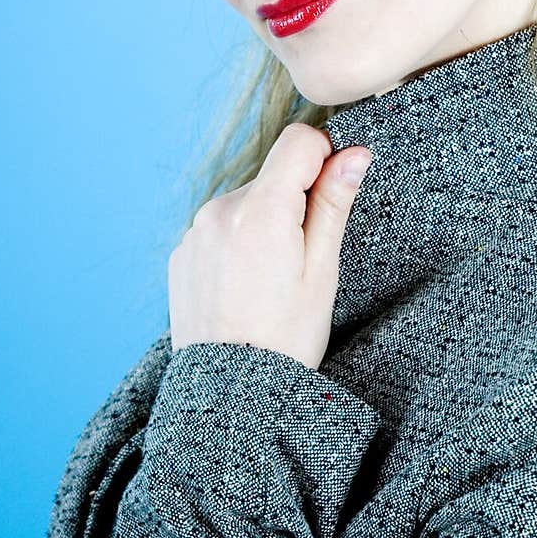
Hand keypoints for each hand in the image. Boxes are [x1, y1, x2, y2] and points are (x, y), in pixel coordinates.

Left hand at [167, 123, 372, 369]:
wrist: (229, 396)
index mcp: (260, 210)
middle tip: (301, 261)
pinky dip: (237, 245)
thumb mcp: (321, 270)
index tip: (332, 197)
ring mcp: (195, 232)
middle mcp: (220, 210)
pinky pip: (219, 230)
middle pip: (272, 176)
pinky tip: (245, 288)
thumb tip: (354, 153)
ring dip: (264, 224)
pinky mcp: (181, 253)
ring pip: (246, 203)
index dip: (325, 160)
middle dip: (294, 202)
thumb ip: (333, 203)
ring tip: (271, 281)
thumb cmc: (286, 337)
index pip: (299, 141)